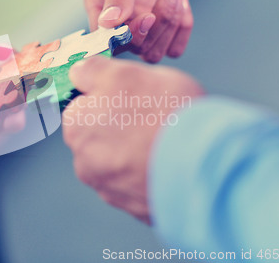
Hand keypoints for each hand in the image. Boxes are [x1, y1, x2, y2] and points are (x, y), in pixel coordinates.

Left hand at [62, 57, 202, 221]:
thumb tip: (78, 72)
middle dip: (120, 126)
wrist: (202, 162)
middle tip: (152, 116)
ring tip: (164, 140)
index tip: (130, 96)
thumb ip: (93, 71)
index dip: (107, 96)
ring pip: (121, 161)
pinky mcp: (136, 208)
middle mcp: (85, 163)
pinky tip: (169, 161)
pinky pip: (140, 184)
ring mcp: (111, 189)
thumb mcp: (124, 73)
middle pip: (100, 135)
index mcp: (77, 128)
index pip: (81, 106)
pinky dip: (150, 173)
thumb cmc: (162, 112)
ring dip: (135, 152)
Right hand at [85, 0, 201, 61]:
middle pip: (132, 48)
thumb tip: (107, 23)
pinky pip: (173, 49)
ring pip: (152, 52)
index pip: (104, 37)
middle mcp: (117, 21)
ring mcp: (140, 27)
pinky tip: (184, 5)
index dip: (126, 35)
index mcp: (98, 4)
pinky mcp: (163, 30)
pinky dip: (182, 31)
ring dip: (170, 25)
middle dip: (156, 25)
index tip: (147, 16)